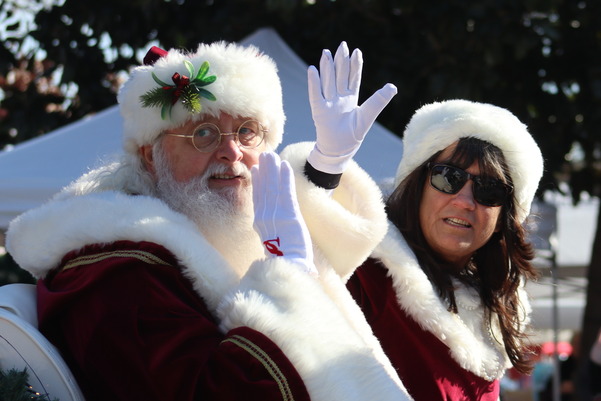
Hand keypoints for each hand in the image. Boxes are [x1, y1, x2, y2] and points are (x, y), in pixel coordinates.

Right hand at [251, 152, 316, 274]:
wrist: (290, 266)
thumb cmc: (285, 258)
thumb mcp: (273, 242)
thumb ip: (270, 229)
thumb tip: (270, 222)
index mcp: (261, 223)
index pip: (258, 197)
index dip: (257, 182)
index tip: (256, 169)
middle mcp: (265, 216)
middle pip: (264, 188)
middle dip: (264, 170)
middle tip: (264, 155)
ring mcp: (276, 214)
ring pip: (273, 187)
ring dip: (273, 169)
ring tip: (272, 155)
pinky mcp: (289, 214)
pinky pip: (286, 191)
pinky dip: (285, 177)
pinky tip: (285, 165)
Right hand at [306, 41, 397, 174]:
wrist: (339, 150)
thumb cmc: (353, 134)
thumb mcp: (368, 115)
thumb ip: (379, 100)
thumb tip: (393, 86)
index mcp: (351, 98)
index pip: (353, 78)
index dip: (355, 65)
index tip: (356, 51)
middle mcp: (339, 98)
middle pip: (339, 75)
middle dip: (341, 61)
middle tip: (342, 45)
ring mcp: (328, 103)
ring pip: (328, 81)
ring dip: (327, 67)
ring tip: (326, 53)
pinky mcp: (318, 110)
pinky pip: (315, 94)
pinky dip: (314, 82)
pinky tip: (312, 70)